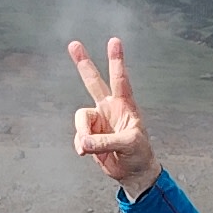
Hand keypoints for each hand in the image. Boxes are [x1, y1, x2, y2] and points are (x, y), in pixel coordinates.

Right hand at [67, 36, 157, 193]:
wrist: (133, 171)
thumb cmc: (139, 153)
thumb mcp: (128, 145)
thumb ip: (105, 142)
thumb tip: (82, 142)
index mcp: (125, 105)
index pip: (120, 79)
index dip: (116, 60)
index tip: (114, 41)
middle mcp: (109, 108)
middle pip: (93, 81)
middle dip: (83, 63)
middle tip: (73, 44)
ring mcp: (98, 120)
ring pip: (80, 118)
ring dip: (82, 133)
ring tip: (88, 148)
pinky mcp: (89, 134)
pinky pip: (78, 136)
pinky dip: (80, 146)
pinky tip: (88, 152)